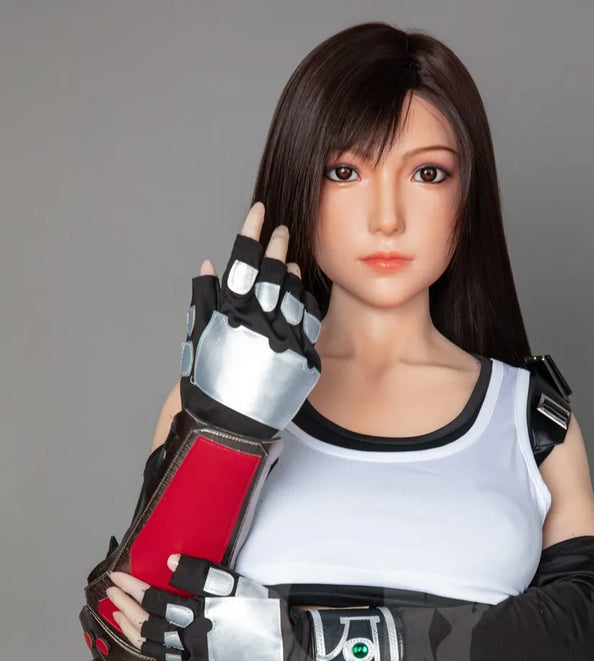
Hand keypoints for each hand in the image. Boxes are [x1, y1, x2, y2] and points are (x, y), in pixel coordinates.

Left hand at [107, 555, 312, 660]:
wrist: (292, 653)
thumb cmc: (269, 614)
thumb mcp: (240, 586)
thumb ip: (204, 574)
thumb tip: (170, 562)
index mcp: (200, 617)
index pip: (156, 601)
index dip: (134, 589)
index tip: (118, 577)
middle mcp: (193, 643)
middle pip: (148, 626)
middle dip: (125, 608)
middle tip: (111, 593)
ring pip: (154, 649)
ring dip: (132, 631)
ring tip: (119, 615)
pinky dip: (152, 651)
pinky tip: (147, 642)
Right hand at [182, 201, 321, 430]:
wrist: (229, 427)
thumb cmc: (206, 383)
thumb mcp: (197, 339)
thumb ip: (204, 300)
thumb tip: (209, 265)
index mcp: (231, 314)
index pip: (244, 261)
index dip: (251, 232)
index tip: (258, 212)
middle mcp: (261, 323)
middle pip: (273, 272)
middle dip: (276, 244)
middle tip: (281, 228)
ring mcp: (286, 341)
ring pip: (294, 294)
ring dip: (291, 272)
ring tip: (289, 259)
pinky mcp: (304, 360)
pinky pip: (310, 322)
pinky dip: (305, 302)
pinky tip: (302, 292)